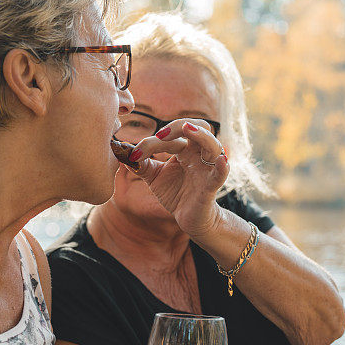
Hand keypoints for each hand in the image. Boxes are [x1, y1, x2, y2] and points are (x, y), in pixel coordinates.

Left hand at [127, 119, 228, 237]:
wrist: (189, 218)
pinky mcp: (211, 186)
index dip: (151, 142)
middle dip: (178, 126)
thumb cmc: (175, 193)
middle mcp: (198, 154)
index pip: (171, 136)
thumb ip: (141, 164)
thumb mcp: (154, 177)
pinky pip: (221, 174)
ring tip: (187, 129)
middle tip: (160, 134)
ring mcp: (207, 169)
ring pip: (212, 145)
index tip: (134, 154)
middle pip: (198, 127)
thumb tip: (122, 153)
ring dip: (200, 135)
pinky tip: (221, 160)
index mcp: (185, 149)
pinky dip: (222, 166)